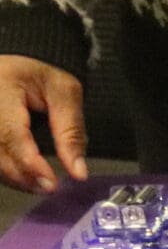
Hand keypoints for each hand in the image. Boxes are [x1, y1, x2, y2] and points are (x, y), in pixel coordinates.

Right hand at [0, 55, 86, 193]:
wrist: (20, 61)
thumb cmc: (42, 74)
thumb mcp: (65, 93)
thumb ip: (72, 131)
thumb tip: (78, 171)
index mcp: (1, 89)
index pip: (11, 133)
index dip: (29, 163)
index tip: (50, 183)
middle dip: (22, 175)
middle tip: (48, 187)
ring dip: (13, 177)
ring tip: (39, 184)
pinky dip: (6, 170)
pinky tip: (24, 176)